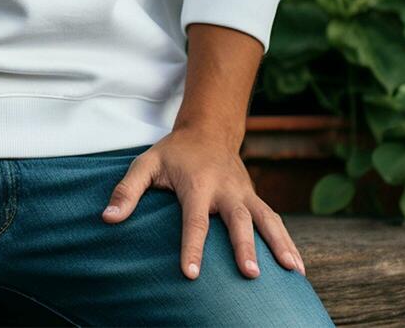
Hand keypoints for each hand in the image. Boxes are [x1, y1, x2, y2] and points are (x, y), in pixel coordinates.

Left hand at [99, 126, 305, 280]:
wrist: (209, 130)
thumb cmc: (173, 153)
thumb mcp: (146, 163)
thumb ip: (127, 190)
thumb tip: (108, 218)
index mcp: (197, 183)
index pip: (194, 220)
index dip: (191, 247)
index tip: (190, 274)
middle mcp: (225, 189)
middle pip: (237, 220)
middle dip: (244, 246)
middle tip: (250, 273)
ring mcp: (244, 193)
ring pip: (266, 219)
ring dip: (279, 245)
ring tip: (292, 272)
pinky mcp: (254, 198)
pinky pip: (275, 220)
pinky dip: (288, 242)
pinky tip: (297, 267)